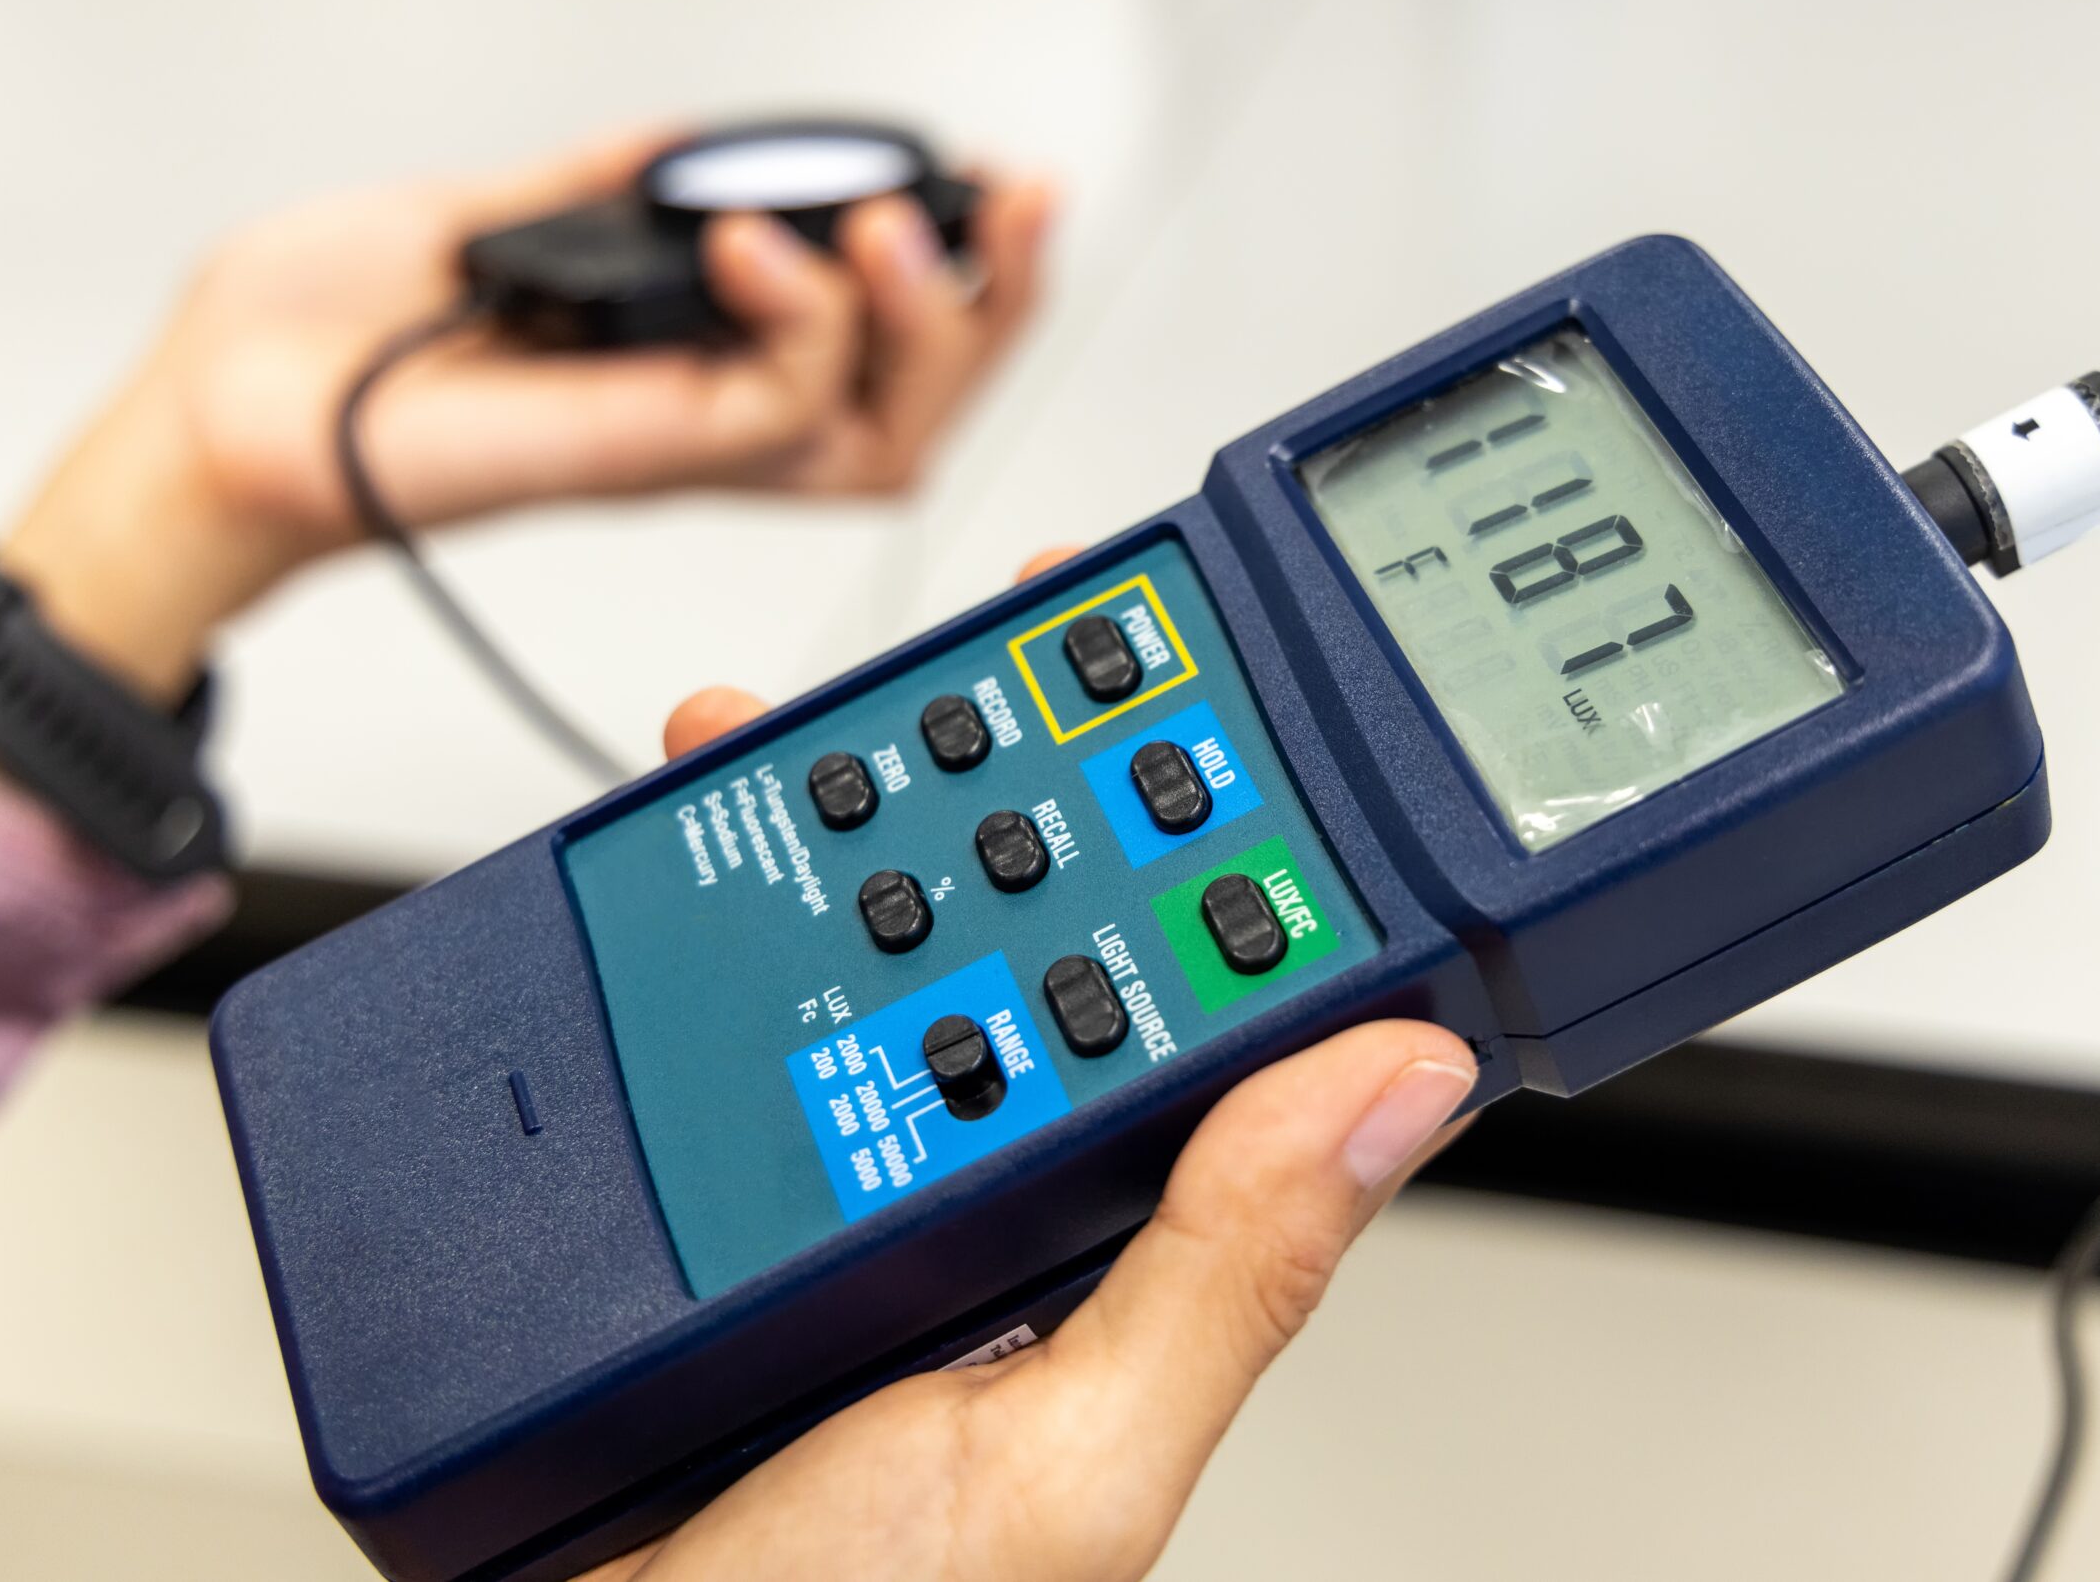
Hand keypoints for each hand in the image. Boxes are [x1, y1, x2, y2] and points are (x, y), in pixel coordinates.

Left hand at [0, 126, 1053, 712]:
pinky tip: (759, 242)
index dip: (963, 279)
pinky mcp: (641, 455)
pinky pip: (778, 410)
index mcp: (693, 362)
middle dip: (999, 306)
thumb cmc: (326, 339)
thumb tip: (696, 148)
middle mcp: (709, 415)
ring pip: (886, 428)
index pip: (879, 348)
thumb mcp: (501, 221)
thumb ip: (607, 191)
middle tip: (1016, 206)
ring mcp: (683, 443)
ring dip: (925, 321)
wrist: (226, 406)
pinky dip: (801, 320)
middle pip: (920, 404)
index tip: (995, 184)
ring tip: (895, 228)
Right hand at [594, 561, 1479, 1581]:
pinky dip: (695, 893)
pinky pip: (706, 999)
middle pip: (1034, 933)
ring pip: (870, 934)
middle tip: (1048, 635)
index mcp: (1119, 1246)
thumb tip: (1403, 1079)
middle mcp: (987, 1188)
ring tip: (842, 705)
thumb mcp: (1067, 1465)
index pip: (1208, 1008)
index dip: (1241, 850)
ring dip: (856, 801)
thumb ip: (1230, 1276)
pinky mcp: (697, 1171)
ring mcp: (834, 1170)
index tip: (1245, 695)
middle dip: (1034, 776)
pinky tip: (695, 813)